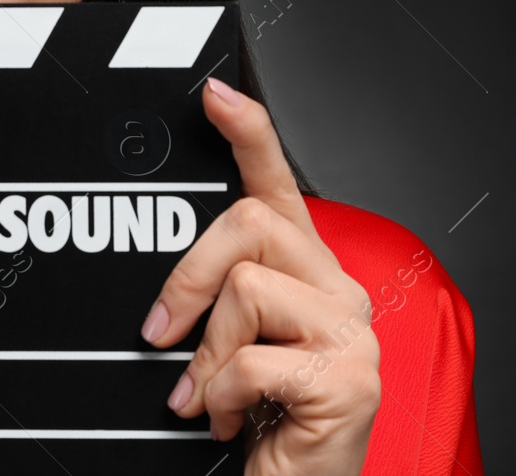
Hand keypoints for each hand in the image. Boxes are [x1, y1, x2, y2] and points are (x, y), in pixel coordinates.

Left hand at [140, 77, 380, 473]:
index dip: (249, 133)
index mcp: (308, 274)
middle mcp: (339, 292)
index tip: (215, 94)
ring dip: (206, 353)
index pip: (279, 186)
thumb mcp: (232, 345)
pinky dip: (221, 395)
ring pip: (247, 289)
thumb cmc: (265, 421)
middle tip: (162, 332)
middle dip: (190, 276)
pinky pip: (251, 359)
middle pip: (250, 225)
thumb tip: (165, 284)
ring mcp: (352, 334)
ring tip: (211, 394)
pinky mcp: (348, 379)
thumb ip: (216, 299)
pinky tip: (232, 419)